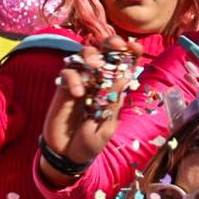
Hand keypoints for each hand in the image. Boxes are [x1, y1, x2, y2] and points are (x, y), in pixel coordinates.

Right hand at [38, 36, 142, 182]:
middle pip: (103, 52)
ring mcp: (79, 82)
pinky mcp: (63, 87)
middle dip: (110, 44)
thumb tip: (124, 76)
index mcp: (113, 89)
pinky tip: (78, 93)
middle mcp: (97, 81)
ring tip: (94, 66)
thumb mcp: (106, 126)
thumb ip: (113, 103)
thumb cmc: (90, 144)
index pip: (123, 65)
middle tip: (116, 45)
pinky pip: (67, 72)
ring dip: (91, 55)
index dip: (129, 53)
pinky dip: (73, 78)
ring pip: (83, 55)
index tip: (135, 47)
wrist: (66, 155)